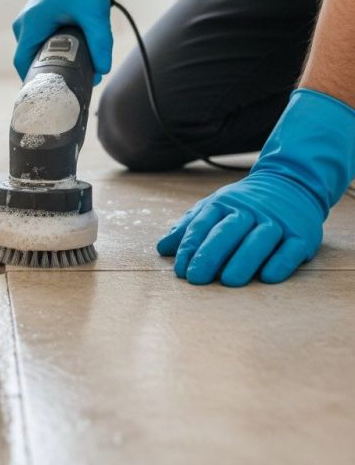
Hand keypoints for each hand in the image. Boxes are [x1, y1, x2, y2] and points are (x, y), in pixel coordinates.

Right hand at [12, 0, 116, 83]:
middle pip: (32, 60)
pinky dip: (59, 51)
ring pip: (39, 53)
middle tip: (74, 81)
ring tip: (80, 65)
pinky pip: (44, 44)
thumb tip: (102, 70)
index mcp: (30, 24)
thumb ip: (100, 42)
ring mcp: (30, 24)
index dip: (34, 80)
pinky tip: (77, 54)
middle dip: (52, 72)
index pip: (23, 64)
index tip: (52, 91)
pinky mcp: (39, 23)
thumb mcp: (94, 12)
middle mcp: (25, 25)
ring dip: (58, 61)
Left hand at [157, 89, 354, 285]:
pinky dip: (280, 262)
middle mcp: (251, 211)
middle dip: (210, 254)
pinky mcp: (302, 234)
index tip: (181, 270)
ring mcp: (277, 221)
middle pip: (228, 231)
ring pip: (260, 240)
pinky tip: (267, 276)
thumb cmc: (243, 205)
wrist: (291, 183)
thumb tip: (162, 249)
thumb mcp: (214, 207)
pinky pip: (291, 248)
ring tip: (229, 281)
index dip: (190, 247)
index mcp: (224, 204)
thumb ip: (189, 227)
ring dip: (243, 260)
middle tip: (197, 278)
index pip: (203, 224)